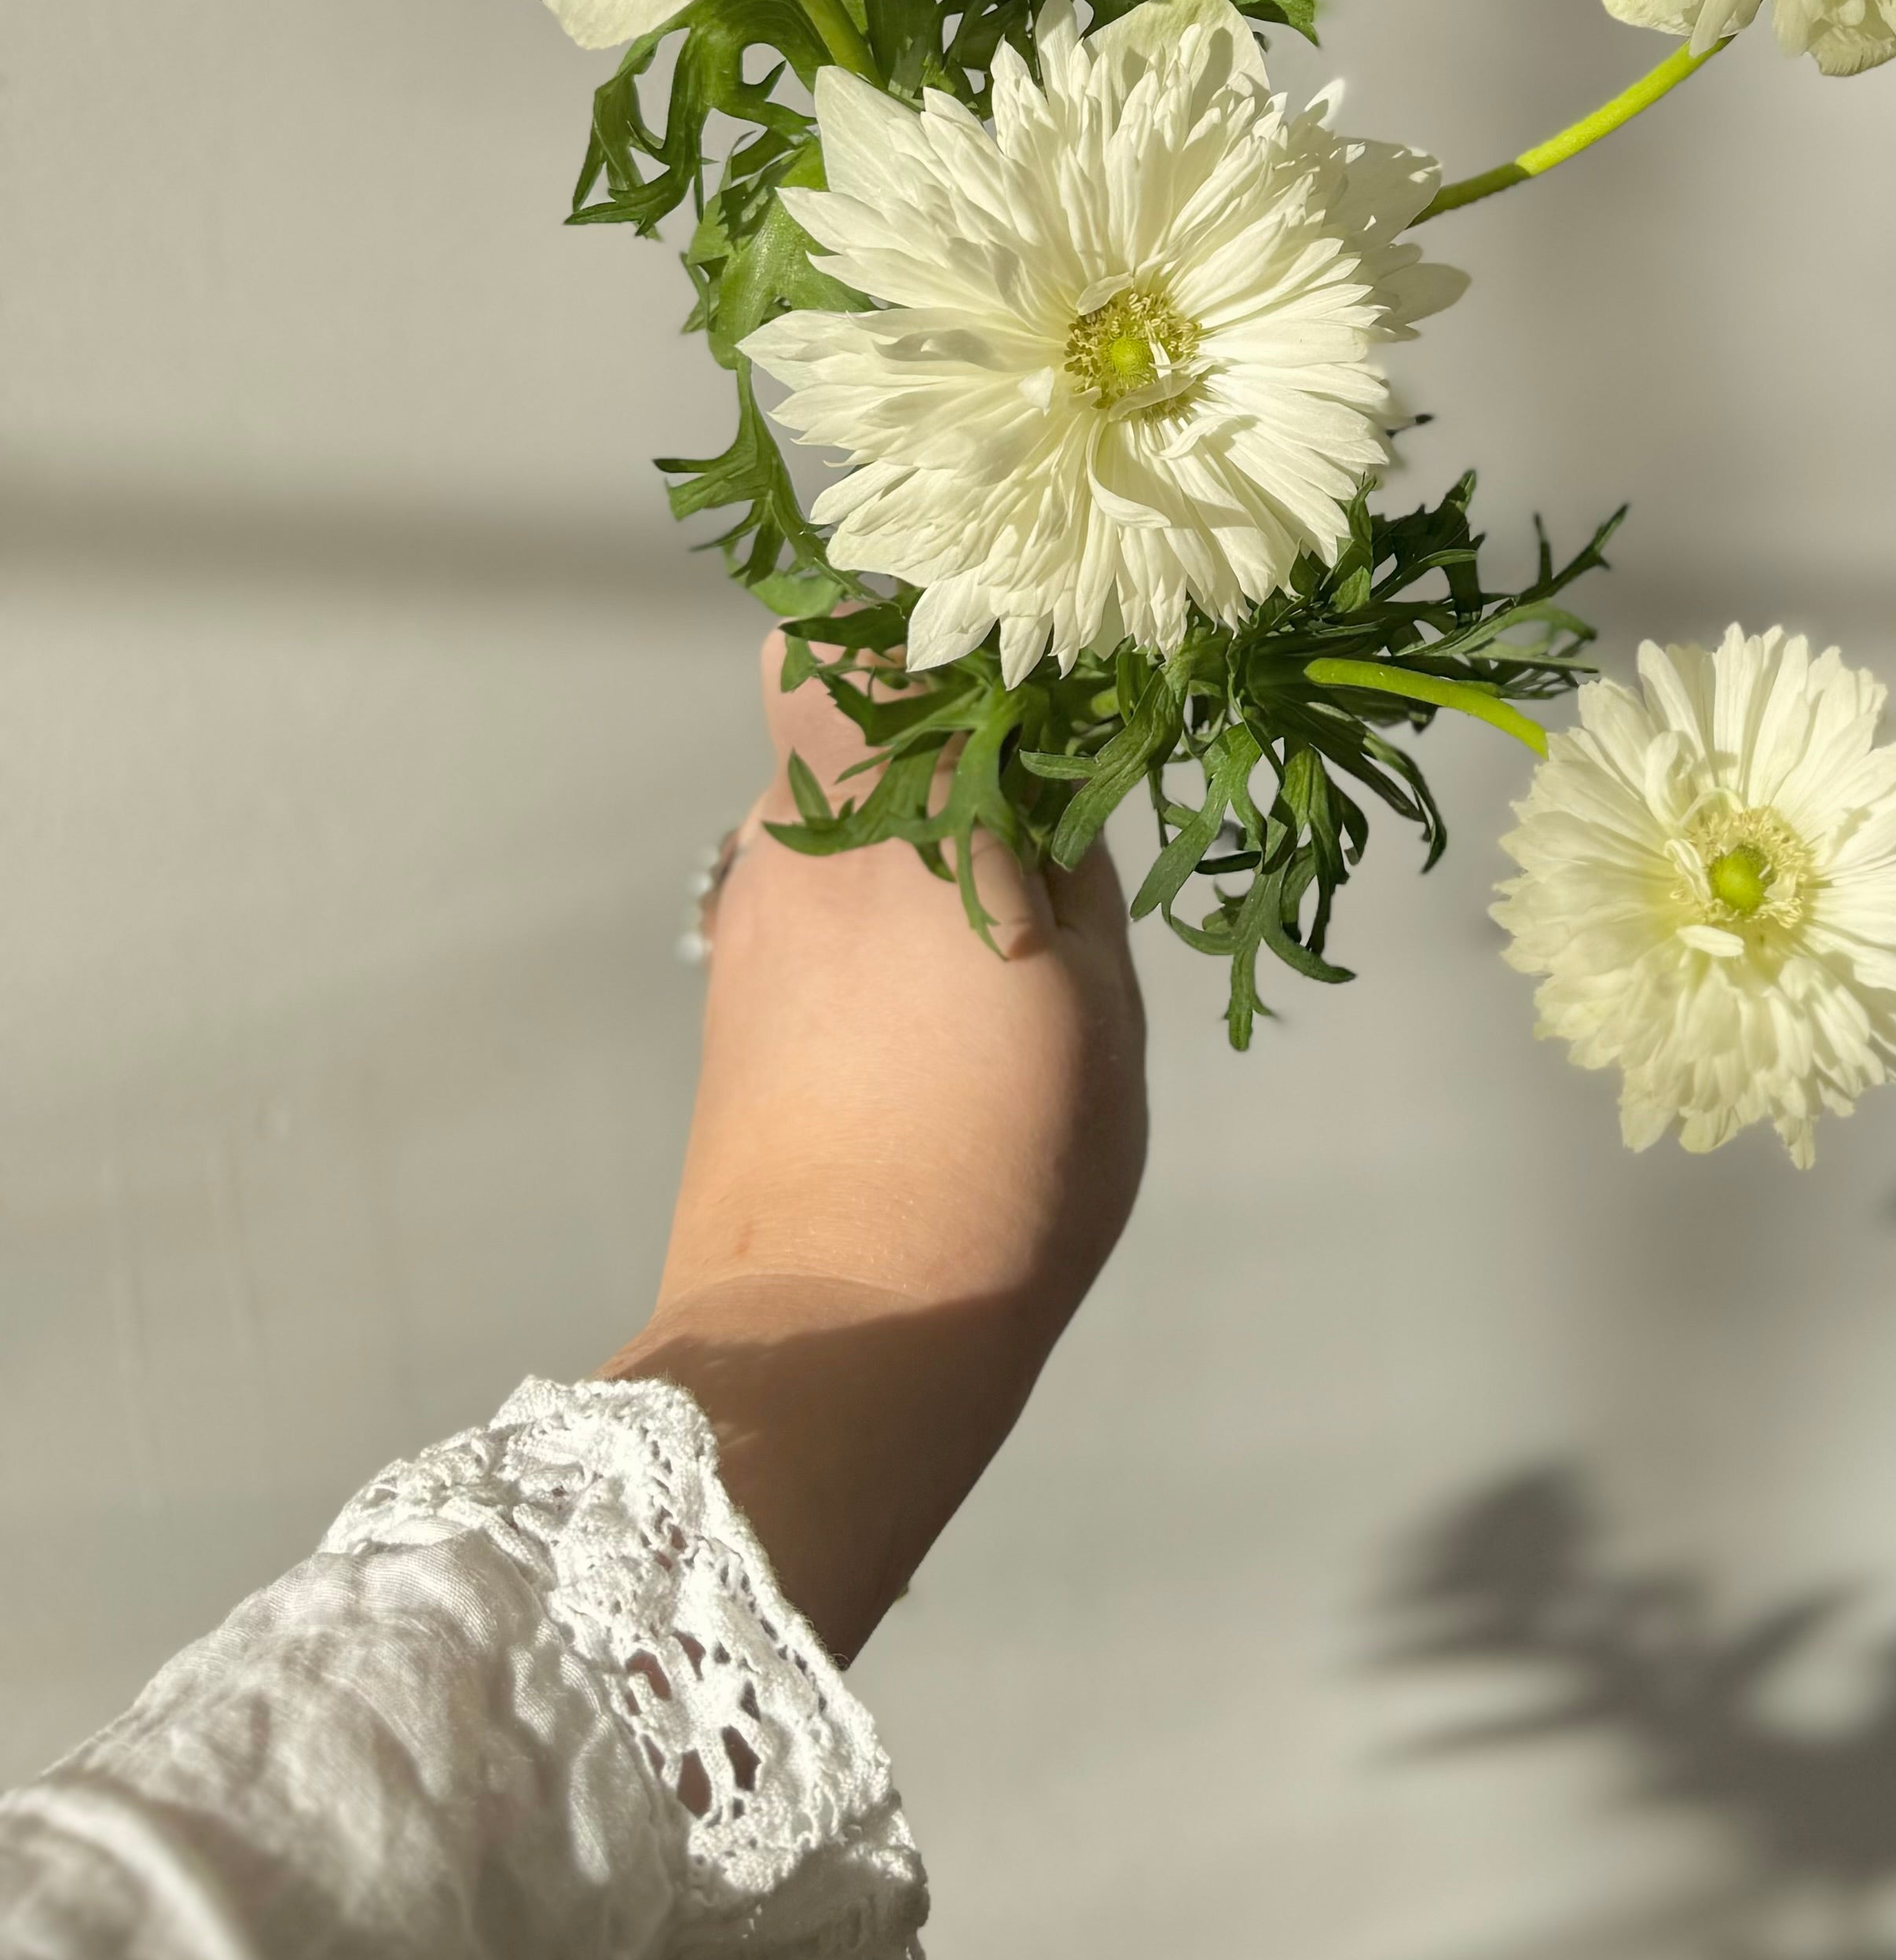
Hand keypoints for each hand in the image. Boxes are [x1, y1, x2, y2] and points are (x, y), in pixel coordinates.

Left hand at [603, 641, 1147, 1660]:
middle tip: (1025, 772)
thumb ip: (1074, 865)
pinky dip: (865, 882)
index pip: (868, 633)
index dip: (939, 620)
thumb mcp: (1100, 1007)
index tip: (1030, 653)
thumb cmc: (1007, 1168)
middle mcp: (806, 838)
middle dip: (921, 703)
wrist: (840, 1339)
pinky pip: (805, 874)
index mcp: (912, 820)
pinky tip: (931, 974)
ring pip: (818, 785)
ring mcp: (753, 911)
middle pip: (830, 689)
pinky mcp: (731, 983)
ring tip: (991, 895)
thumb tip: (1053, 782)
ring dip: (895, 800)